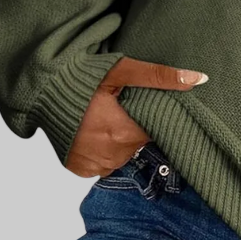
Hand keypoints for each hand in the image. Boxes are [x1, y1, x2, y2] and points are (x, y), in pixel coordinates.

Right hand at [65, 56, 208, 178]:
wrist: (41, 90)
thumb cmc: (83, 77)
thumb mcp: (124, 70)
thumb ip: (161, 76)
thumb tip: (199, 78)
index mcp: (126, 132)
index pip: (158, 132)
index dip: (154, 119)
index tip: (147, 108)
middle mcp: (112, 154)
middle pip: (140, 144)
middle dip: (136, 129)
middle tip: (122, 109)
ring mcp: (95, 164)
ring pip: (123, 155)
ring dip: (120, 141)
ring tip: (107, 119)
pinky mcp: (80, 168)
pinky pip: (103, 163)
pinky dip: (103, 150)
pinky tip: (96, 132)